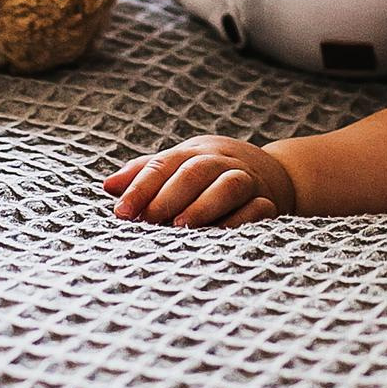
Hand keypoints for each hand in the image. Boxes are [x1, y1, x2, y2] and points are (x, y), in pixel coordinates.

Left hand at [104, 134, 295, 228]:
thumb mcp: (181, 165)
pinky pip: (259, 208)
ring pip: (230, 185)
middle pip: (196, 170)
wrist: (278, 173)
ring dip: (205, 204)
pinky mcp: (269, 201)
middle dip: (169, 195)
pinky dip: (242, 220)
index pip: (164, 164)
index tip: (121, 211)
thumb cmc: (213, 173)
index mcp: (194, 151)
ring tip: (181, 226)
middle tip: (148, 219)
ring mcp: (248, 179)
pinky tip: (222, 235)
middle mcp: (221, 161)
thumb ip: (146, 174)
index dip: (141, 187)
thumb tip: (108, 186)